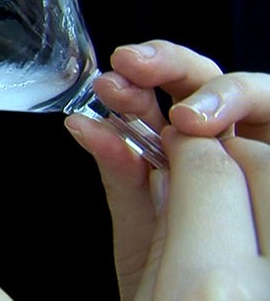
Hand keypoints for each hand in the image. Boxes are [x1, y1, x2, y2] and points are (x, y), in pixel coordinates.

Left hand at [64, 40, 269, 298]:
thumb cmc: (174, 271)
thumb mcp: (142, 221)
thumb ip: (120, 172)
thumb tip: (83, 123)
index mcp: (175, 145)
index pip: (154, 95)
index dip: (132, 83)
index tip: (107, 84)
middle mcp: (219, 138)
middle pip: (200, 78)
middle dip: (167, 64)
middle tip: (134, 66)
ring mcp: (255, 143)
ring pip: (251, 92)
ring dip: (221, 92)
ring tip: (192, 117)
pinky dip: (259, 106)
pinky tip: (235, 134)